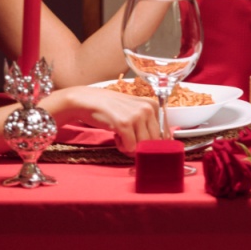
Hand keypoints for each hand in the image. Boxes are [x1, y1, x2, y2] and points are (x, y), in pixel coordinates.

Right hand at [43, 85, 160, 152]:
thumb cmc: (111, 109)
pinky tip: (115, 135)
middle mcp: (148, 109)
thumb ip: (147, 125)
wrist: (88, 101)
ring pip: (142, 146)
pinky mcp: (124, 124)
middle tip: (127, 138)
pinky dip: (122, 147)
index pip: (162, 134)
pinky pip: (130, 147)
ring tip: (120, 135)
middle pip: (153, 142)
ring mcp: (137, 116)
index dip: (149, 142)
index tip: (137, 138)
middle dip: (139, 146)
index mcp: (153, 106)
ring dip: (130, 147)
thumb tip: (158, 148)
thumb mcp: (134, 111)